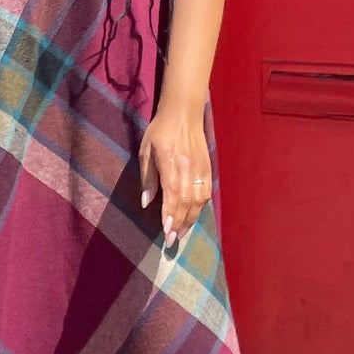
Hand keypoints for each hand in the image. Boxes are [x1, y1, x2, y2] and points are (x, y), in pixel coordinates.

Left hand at [139, 101, 210, 248]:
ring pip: (199, 199)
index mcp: (171, 162)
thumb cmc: (160, 131)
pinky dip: (200, 207)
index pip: (173, 194)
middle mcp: (188, 167)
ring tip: (182, 232)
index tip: (166, 231)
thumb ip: (147, 178)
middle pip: (187, 201)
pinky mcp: (208, 168)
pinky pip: (206, 192)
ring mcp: (200, 168)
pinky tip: (193, 216)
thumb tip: (147, 203)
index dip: (171, 214)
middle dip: (180, 222)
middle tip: (172, 239)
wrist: (183, 113)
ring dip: (191, 218)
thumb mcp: (146, 151)